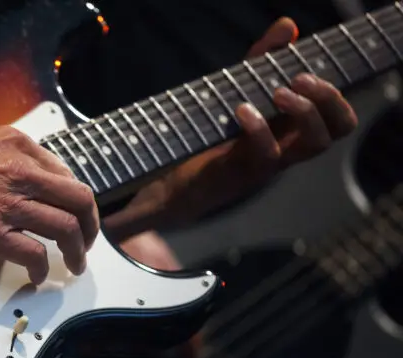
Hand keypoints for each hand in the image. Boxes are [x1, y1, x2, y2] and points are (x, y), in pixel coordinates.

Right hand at [0, 125, 98, 283]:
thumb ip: (6, 155)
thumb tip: (23, 174)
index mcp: (18, 147)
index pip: (66, 174)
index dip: (74, 199)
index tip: (73, 213)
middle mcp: (21, 174)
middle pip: (79, 201)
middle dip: (91, 225)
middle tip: (86, 240)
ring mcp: (8, 205)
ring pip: (66, 229)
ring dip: (77, 251)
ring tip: (73, 263)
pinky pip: (35, 255)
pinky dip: (42, 269)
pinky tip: (37, 275)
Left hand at [103, 18, 357, 240]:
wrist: (171, 179)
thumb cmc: (209, 134)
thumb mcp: (238, 89)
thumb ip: (263, 58)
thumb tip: (287, 25)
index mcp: (290, 132)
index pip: (338, 119)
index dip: (337, 95)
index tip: (310, 72)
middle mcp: (287, 148)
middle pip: (337, 130)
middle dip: (329, 99)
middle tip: (300, 80)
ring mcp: (268, 163)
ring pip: (314, 145)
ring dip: (305, 113)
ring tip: (279, 92)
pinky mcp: (243, 172)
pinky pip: (266, 156)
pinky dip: (260, 130)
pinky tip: (242, 110)